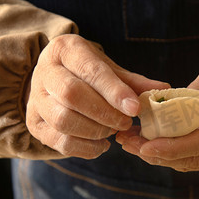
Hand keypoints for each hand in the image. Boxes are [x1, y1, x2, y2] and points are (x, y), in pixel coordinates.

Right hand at [25, 34, 168, 158]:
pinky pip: (59, 142)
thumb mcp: (108, 68)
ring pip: (63, 120)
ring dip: (95, 131)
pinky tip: (101, 144)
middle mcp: (45, 72)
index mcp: (66, 50)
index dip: (114, 91)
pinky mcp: (35, 124)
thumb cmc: (86, 72)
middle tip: (126, 122)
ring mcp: (35, 100)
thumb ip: (132, 81)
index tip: (136, 108)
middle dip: (104, 113)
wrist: (53, 80)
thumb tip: (162, 90)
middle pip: (72, 95)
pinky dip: (85, 148)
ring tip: (113, 130)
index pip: (90, 70)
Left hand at [116, 39, 198, 170]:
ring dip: (164, 156)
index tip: (145, 146)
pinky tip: (153, 141)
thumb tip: (158, 114)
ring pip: (197, 160)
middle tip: (129, 144)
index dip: (174, 147)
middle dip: (161, 155)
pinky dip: (175, 150)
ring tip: (133, 143)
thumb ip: (191, 95)